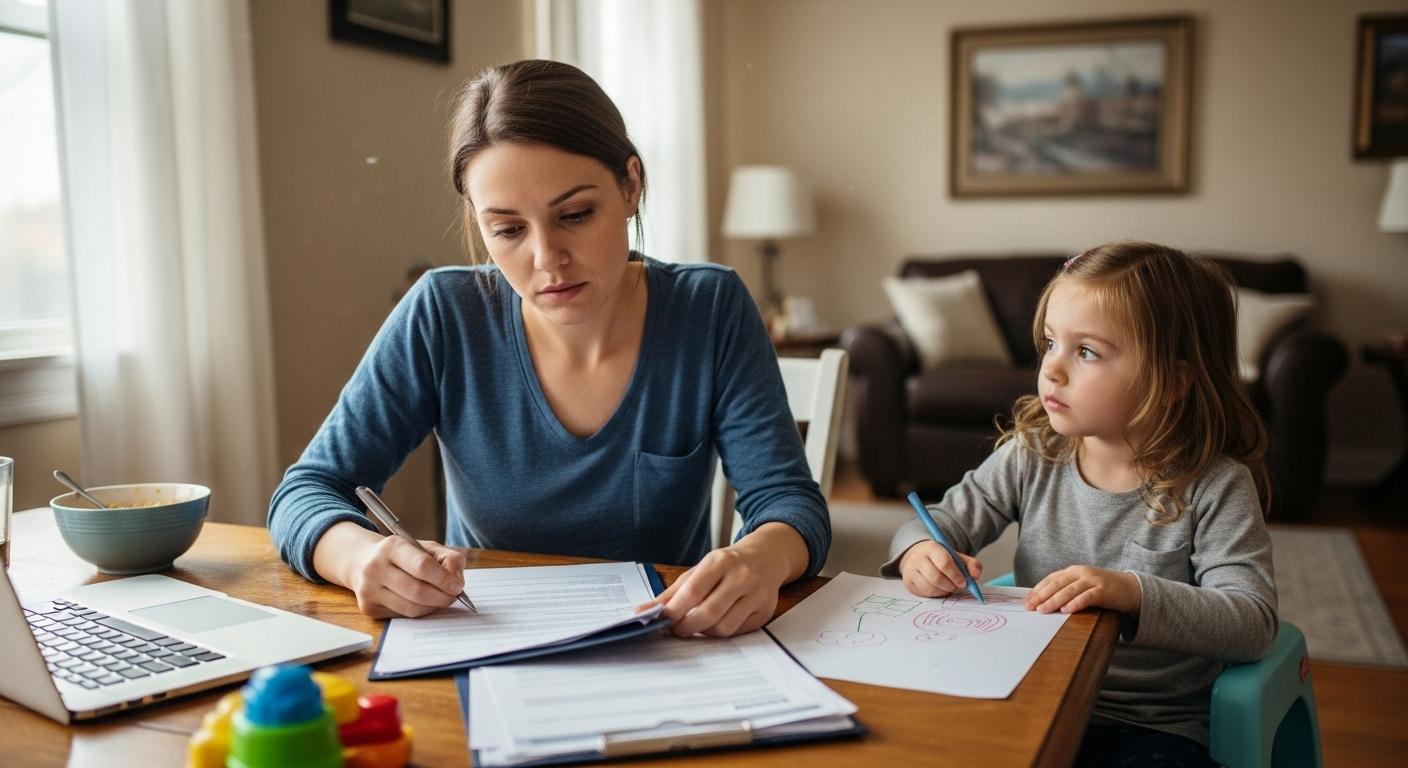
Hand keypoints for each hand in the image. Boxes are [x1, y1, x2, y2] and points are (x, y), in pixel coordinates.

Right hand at [316, 522, 466, 617]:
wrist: (362, 561)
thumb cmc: (401, 555)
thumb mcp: (425, 547)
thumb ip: (448, 558)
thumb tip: (457, 581)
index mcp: (391, 546)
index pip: (422, 566)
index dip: (444, 579)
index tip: (458, 586)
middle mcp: (375, 567)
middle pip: (417, 591)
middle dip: (442, 597)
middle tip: (453, 597)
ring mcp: (369, 589)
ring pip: (411, 608)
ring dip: (433, 607)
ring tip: (441, 600)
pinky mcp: (368, 607)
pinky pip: (402, 616)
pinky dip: (419, 612)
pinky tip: (423, 603)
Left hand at [638, 541, 789, 637]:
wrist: (766, 557)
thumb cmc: (727, 565)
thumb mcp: (700, 569)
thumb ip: (673, 592)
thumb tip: (644, 611)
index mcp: (721, 561)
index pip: (693, 591)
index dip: (673, 611)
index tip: (659, 620)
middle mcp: (742, 576)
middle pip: (708, 613)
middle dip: (686, 627)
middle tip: (676, 629)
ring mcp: (757, 594)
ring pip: (723, 628)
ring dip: (704, 631)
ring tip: (699, 622)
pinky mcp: (765, 611)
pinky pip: (737, 632)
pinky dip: (721, 631)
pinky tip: (719, 620)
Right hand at [897, 541, 983, 597]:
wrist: (919, 557)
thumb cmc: (942, 559)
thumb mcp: (958, 557)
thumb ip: (972, 565)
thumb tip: (976, 576)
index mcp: (932, 547)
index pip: (944, 562)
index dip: (956, 575)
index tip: (963, 582)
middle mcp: (918, 558)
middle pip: (936, 577)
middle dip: (950, 586)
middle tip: (956, 587)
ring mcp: (911, 571)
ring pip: (929, 588)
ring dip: (943, 591)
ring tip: (948, 587)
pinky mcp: (908, 582)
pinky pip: (924, 594)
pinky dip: (935, 594)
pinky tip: (939, 589)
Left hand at [1024, 565, 1140, 613]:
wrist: (1130, 588)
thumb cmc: (1101, 589)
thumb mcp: (1081, 586)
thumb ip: (1065, 590)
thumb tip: (1042, 602)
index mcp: (1072, 571)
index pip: (1050, 579)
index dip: (1037, 590)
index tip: (1026, 601)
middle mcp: (1081, 573)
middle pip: (1057, 584)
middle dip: (1041, 596)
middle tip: (1030, 607)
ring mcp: (1093, 580)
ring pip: (1070, 590)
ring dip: (1054, 600)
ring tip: (1043, 610)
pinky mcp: (1104, 590)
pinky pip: (1088, 596)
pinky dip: (1076, 603)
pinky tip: (1066, 610)